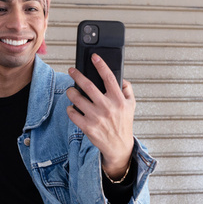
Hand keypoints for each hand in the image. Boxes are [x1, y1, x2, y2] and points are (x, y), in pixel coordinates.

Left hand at [67, 53, 135, 179]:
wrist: (119, 146)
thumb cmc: (124, 124)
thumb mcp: (132, 105)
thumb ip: (127, 89)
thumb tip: (120, 78)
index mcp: (118, 100)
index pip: (109, 78)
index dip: (101, 65)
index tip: (94, 57)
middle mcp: (107, 107)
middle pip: (88, 86)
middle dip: (77, 75)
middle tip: (72, 70)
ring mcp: (96, 117)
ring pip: (77, 99)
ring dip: (71, 92)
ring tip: (70, 90)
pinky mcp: (88, 127)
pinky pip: (73, 114)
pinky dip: (70, 109)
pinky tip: (72, 107)